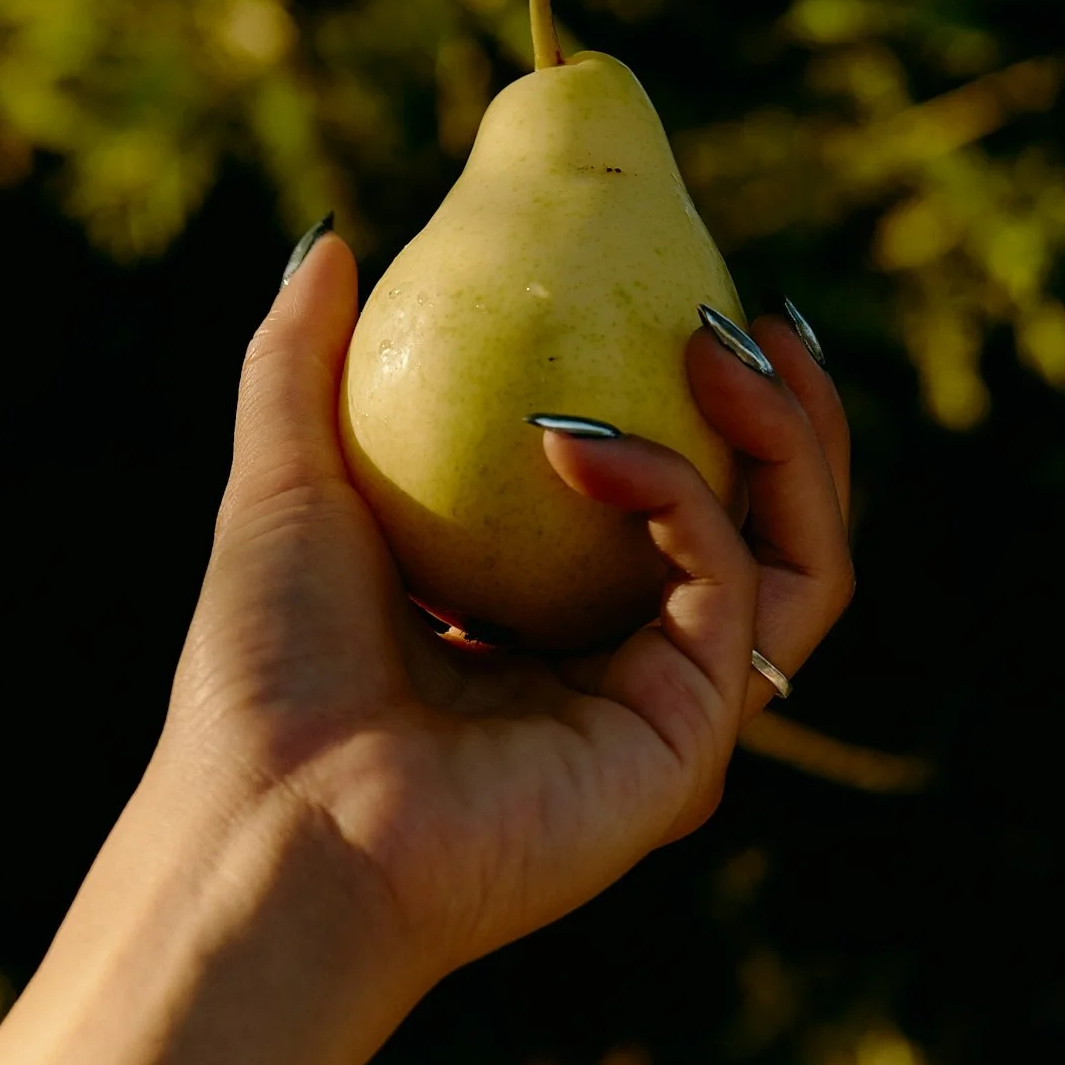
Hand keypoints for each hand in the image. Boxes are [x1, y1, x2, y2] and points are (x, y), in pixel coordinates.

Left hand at [160, 229, 853, 994]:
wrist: (268, 823)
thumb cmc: (261, 674)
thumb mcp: (284, 482)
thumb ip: (300, 362)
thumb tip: (330, 242)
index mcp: (551, 621)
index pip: (680, 501)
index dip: (712, 406)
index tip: (695, 302)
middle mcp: (626, 667)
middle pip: (774, 530)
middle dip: (795, 419)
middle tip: (757, 319)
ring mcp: (667, 713)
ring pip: (804, 563)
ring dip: (791, 441)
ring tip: (724, 344)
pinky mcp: (687, 748)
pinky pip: (732, 587)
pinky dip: (676, 491)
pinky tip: (575, 442)